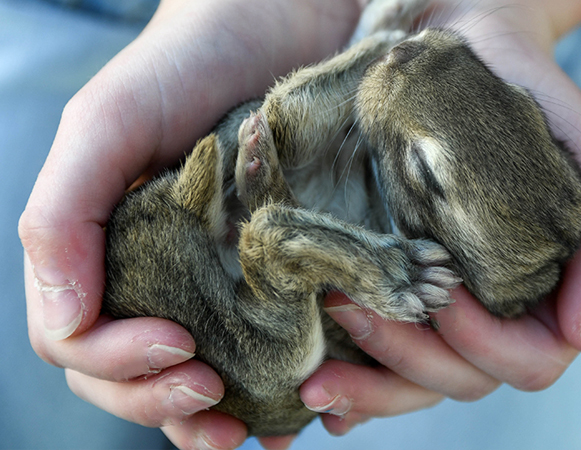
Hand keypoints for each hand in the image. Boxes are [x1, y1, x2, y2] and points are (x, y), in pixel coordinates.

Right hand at [19, 0, 365, 447]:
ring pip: (202, 379)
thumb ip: (64, 216)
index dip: (120, 368)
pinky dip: (282, 387)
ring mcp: (221, 281)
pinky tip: (308, 400)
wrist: (286, 19)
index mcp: (109, 253)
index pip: (85, 345)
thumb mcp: (109, 125)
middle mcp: (160, 276)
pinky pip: (273, 349)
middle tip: (217, 401)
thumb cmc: (189, 62)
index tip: (181, 347)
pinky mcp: (285, 275)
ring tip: (263, 430)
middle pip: (136, 378)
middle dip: (167, 406)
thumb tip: (66, 324)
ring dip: (220, 420)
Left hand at [302, 0, 580, 436]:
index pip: (530, 362)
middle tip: (354, 308)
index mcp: (552, 293)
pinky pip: (382, 357)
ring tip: (315, 372)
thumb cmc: (532, 94)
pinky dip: (355, 381)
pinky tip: (319, 383)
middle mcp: (501, 311)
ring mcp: (449, 304)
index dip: (489, 344)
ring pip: (419, 382)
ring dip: (371, 386)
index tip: (446, 292)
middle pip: (465, 380)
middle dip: (409, 361)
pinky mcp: (402, 286)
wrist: (467, 45)